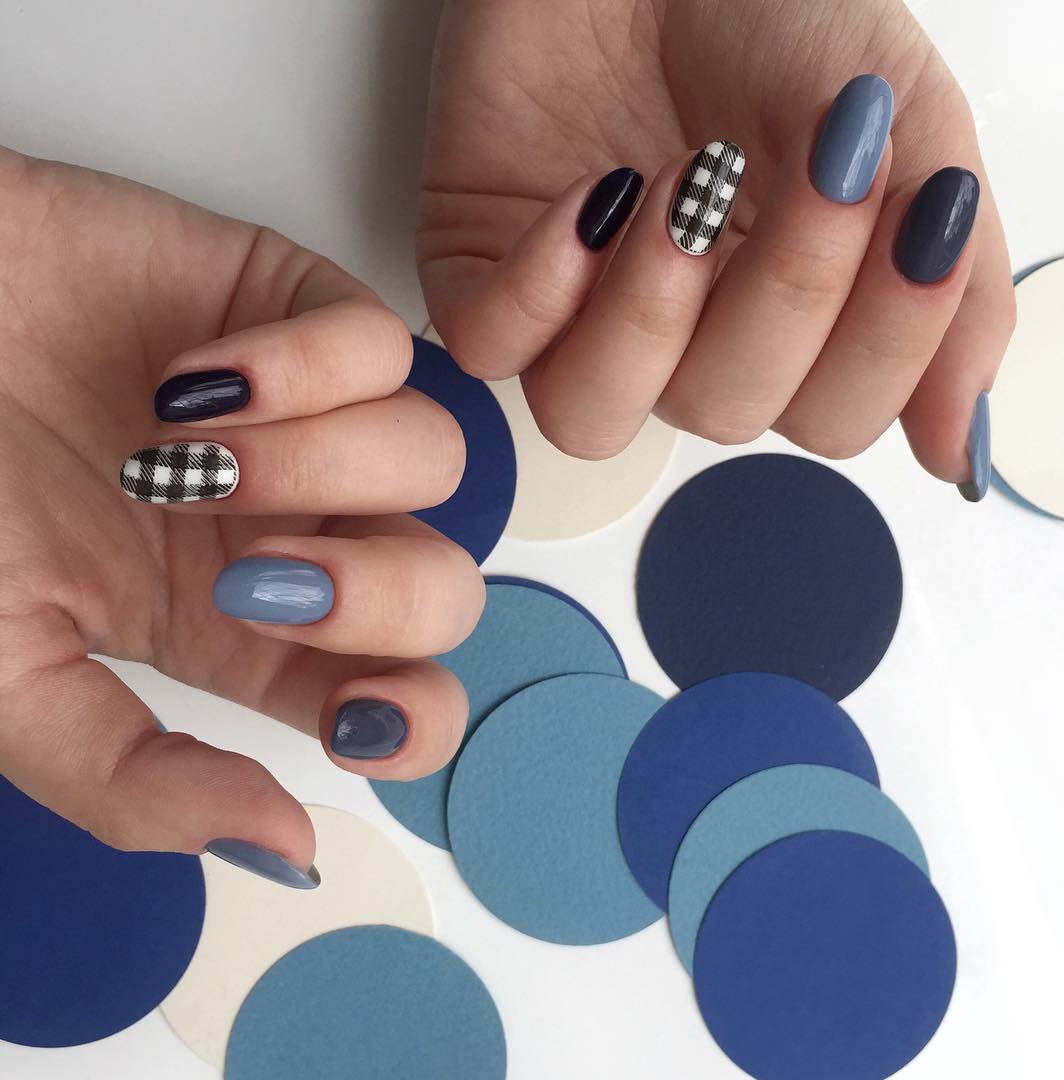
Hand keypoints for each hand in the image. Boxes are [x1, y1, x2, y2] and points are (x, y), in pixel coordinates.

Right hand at [0, 148, 482, 884]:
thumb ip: (135, 778)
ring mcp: (314, 423)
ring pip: (434, 459)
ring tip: (180, 452)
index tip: (356, 722)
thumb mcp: (9, 671)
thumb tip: (288, 853)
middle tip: (249, 576)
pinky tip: (190, 380)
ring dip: (320, 467)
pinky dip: (305, 367)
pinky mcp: (298, 311)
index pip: (404, 693)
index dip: (417, 723)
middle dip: (378, 596)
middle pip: (446, 588)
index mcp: (252, 632)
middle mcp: (304, 530)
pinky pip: (384, 344)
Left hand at [417, 0, 1013, 493]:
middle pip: (721, 417)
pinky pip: (490, 349)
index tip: (918, 218)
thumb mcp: (905, 133)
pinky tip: (592, 196)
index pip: (829, 419)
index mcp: (782, 330)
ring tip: (681, 191)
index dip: (878, 349)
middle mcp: (679, 346)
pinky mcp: (483, 279)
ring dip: (649, 316)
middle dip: (779, 299)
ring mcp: (574, 321)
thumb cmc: (774, 18)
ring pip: (591, 419)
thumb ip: (950, 292)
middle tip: (818, 171)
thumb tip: (957, 455)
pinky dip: (538, 288)